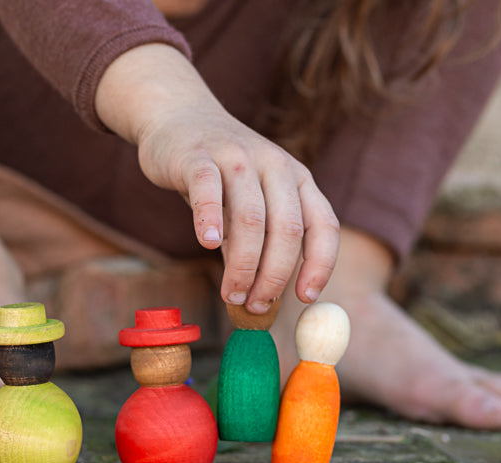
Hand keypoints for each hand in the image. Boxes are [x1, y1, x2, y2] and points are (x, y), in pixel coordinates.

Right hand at [94, 43, 338, 312]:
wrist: (177, 117)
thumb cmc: (217, 174)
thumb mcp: (248, 203)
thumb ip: (257, 244)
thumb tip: (263, 300)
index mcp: (297, 179)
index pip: (323, 225)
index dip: (320, 264)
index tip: (305, 298)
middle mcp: (274, 166)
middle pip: (287, 229)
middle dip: (274, 275)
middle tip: (256, 307)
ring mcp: (237, 158)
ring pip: (250, 217)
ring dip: (242, 264)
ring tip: (231, 294)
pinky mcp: (198, 157)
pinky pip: (208, 189)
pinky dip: (209, 218)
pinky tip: (205, 243)